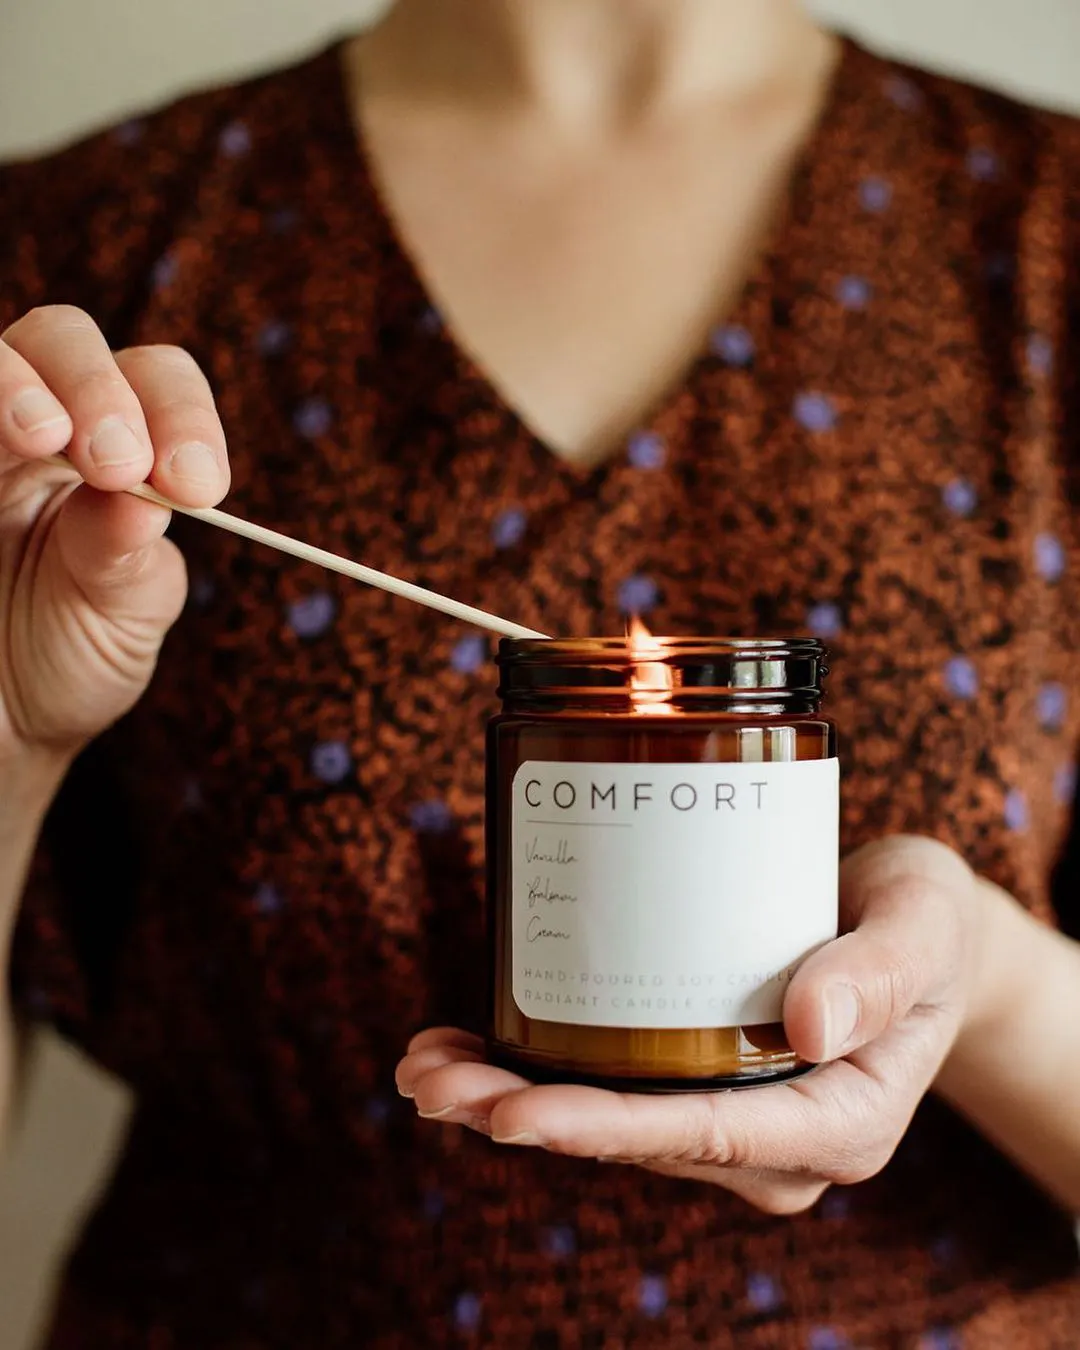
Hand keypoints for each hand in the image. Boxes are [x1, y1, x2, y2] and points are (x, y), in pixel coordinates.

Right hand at [0, 306, 229, 757]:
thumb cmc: (69, 659)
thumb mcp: (120, 618)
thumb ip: (132, 560)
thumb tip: (143, 498)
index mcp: (111, 449)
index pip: (154, 380)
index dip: (182, 415)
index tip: (198, 487)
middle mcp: (33, 424)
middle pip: (60, 338)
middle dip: (97, 387)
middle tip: (119, 464)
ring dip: (16, 385)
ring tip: (44, 439)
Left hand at [398, 836, 990, 1213]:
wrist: (917, 933)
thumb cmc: (926, 928)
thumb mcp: (924, 924)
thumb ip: (881, 969)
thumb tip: (808, 1022)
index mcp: (839, 1122)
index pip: (707, 1136)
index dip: (603, 1129)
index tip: (510, 1114)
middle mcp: (777, 1142)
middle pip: (637, 1138)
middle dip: (526, 1116)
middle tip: (431, 1083)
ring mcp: (733, 1118)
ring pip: (610, 1119)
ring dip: (510, 1097)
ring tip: (424, 1067)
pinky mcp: (701, 1082)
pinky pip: (612, 1087)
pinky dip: (536, 1069)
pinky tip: (469, 1046)